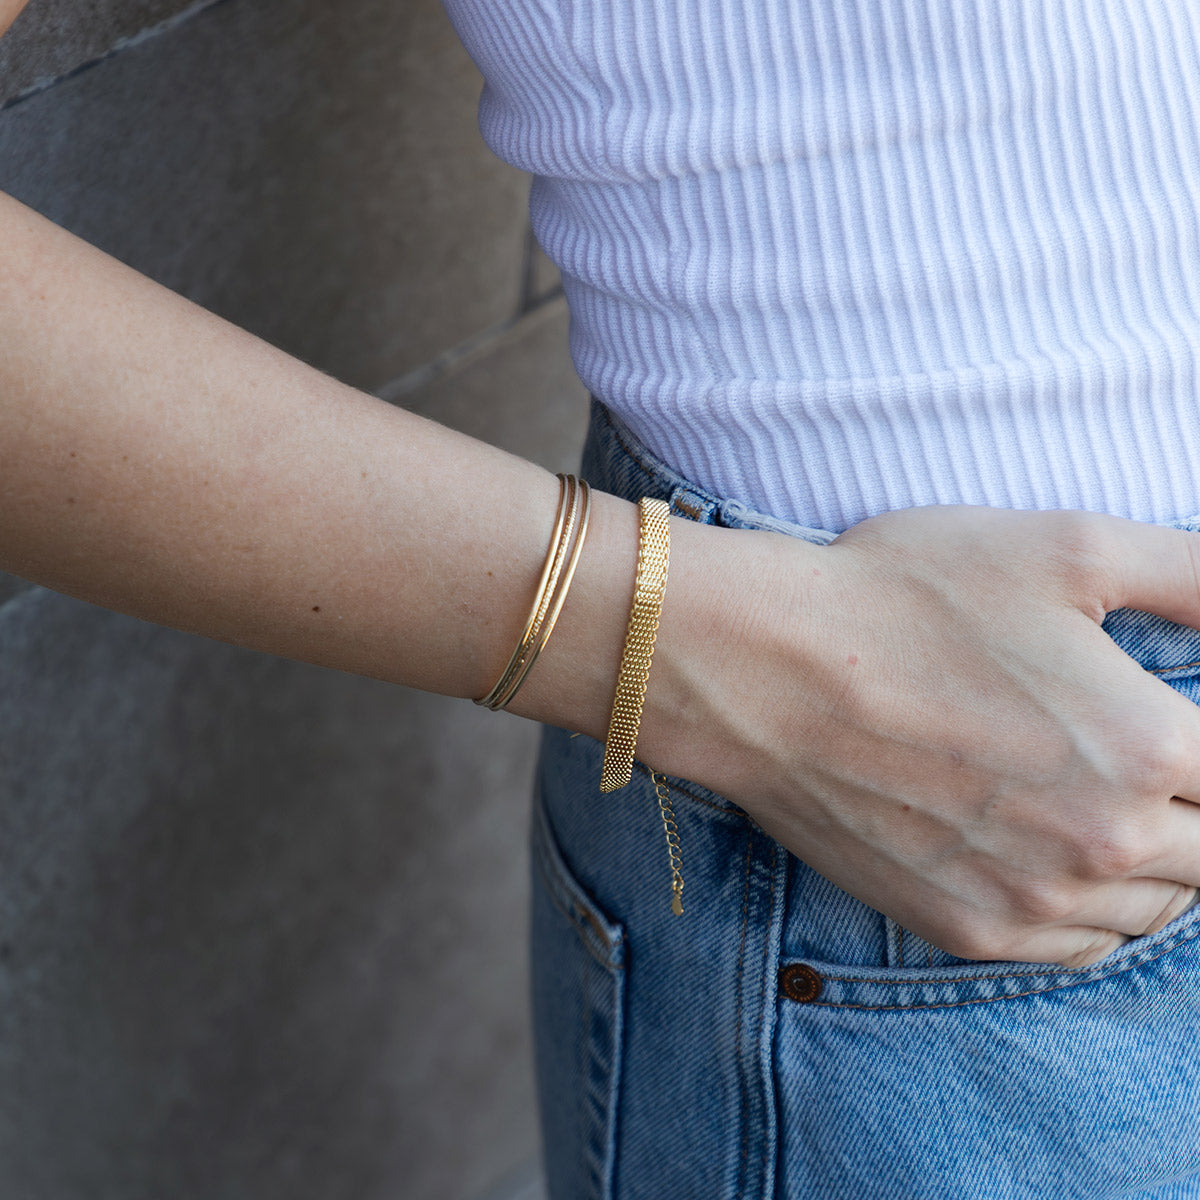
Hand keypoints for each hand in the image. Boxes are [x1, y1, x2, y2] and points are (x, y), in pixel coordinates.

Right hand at [645, 505, 1199, 967]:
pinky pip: (1078, 947)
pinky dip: (1086, 908)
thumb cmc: (906, 598)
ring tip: (1087, 795)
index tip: (1154, 726)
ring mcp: (1034, 900)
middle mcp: (1107, 843)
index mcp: (1152, 748)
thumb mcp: (1069, 547)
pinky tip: (1047, 852)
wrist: (766, 670)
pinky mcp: (965, 928)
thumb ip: (1196, 576)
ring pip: (1154, 906)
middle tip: (1121, 750)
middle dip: (1187, 801)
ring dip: (1147, 858)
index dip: (1195, 740)